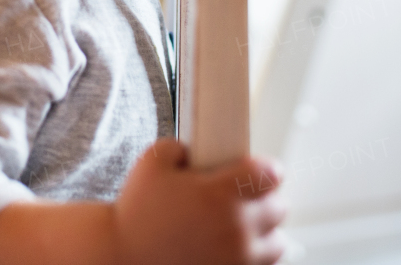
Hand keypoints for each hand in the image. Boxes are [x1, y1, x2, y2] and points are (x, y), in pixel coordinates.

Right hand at [111, 139, 287, 264]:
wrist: (122, 258)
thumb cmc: (134, 211)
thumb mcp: (150, 163)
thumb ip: (177, 147)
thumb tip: (193, 150)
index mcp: (219, 194)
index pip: (269, 174)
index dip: (268, 168)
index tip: (262, 170)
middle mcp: (235, 229)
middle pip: (278, 208)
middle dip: (266, 198)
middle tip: (251, 197)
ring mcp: (237, 260)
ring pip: (277, 243)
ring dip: (267, 232)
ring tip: (248, 226)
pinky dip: (257, 257)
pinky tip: (239, 249)